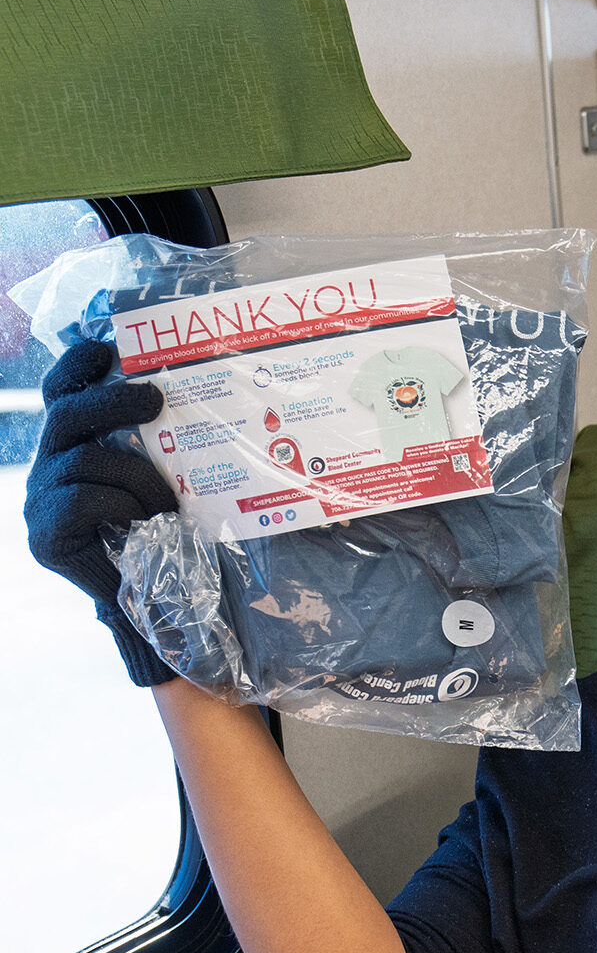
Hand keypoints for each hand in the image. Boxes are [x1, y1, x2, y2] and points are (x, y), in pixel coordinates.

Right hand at [25, 339, 176, 685]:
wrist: (161, 609)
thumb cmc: (171, 540)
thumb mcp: (167, 482)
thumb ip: (161, 446)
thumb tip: (201, 394)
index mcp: (72, 448)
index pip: (63, 392)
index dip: (78, 363)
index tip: (107, 343)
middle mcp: (47, 468)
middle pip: (67, 414)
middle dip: (112, 400)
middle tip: (155, 397)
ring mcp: (39, 501)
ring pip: (86, 461)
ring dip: (139, 478)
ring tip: (170, 504)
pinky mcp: (45, 536)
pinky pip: (86, 499)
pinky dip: (124, 506)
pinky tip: (144, 525)